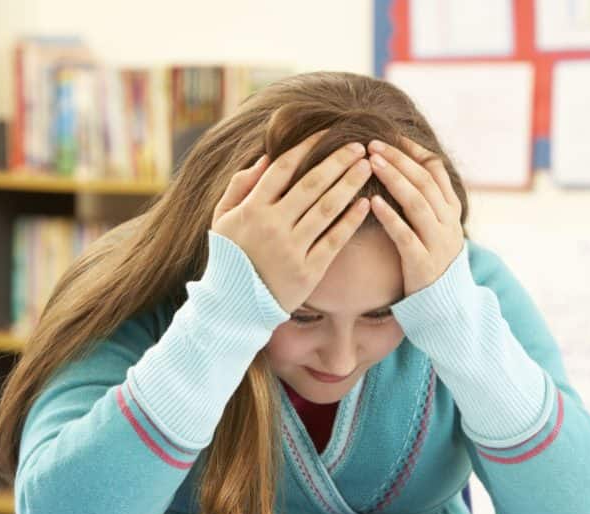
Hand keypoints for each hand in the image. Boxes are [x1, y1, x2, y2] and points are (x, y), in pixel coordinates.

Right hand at [211, 132, 371, 312]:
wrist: (234, 305)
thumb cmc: (230, 256)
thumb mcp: (222, 218)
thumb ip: (240, 185)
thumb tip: (266, 157)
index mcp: (252, 208)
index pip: (283, 167)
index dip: (308, 146)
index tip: (327, 131)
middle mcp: (272, 226)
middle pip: (312, 184)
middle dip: (338, 161)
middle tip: (359, 145)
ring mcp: (291, 249)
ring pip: (327, 209)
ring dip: (350, 184)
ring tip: (367, 167)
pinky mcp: (308, 271)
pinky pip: (334, 240)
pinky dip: (351, 221)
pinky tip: (366, 204)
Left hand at [367, 137, 463, 295]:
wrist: (445, 302)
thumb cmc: (430, 258)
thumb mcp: (435, 226)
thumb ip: (424, 198)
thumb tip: (400, 164)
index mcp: (452, 209)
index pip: (436, 169)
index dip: (414, 150)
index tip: (390, 135)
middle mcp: (448, 222)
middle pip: (425, 181)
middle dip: (399, 159)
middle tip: (373, 144)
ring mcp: (438, 242)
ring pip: (418, 203)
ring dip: (395, 180)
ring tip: (372, 163)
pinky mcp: (423, 263)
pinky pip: (406, 235)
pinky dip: (390, 216)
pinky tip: (373, 202)